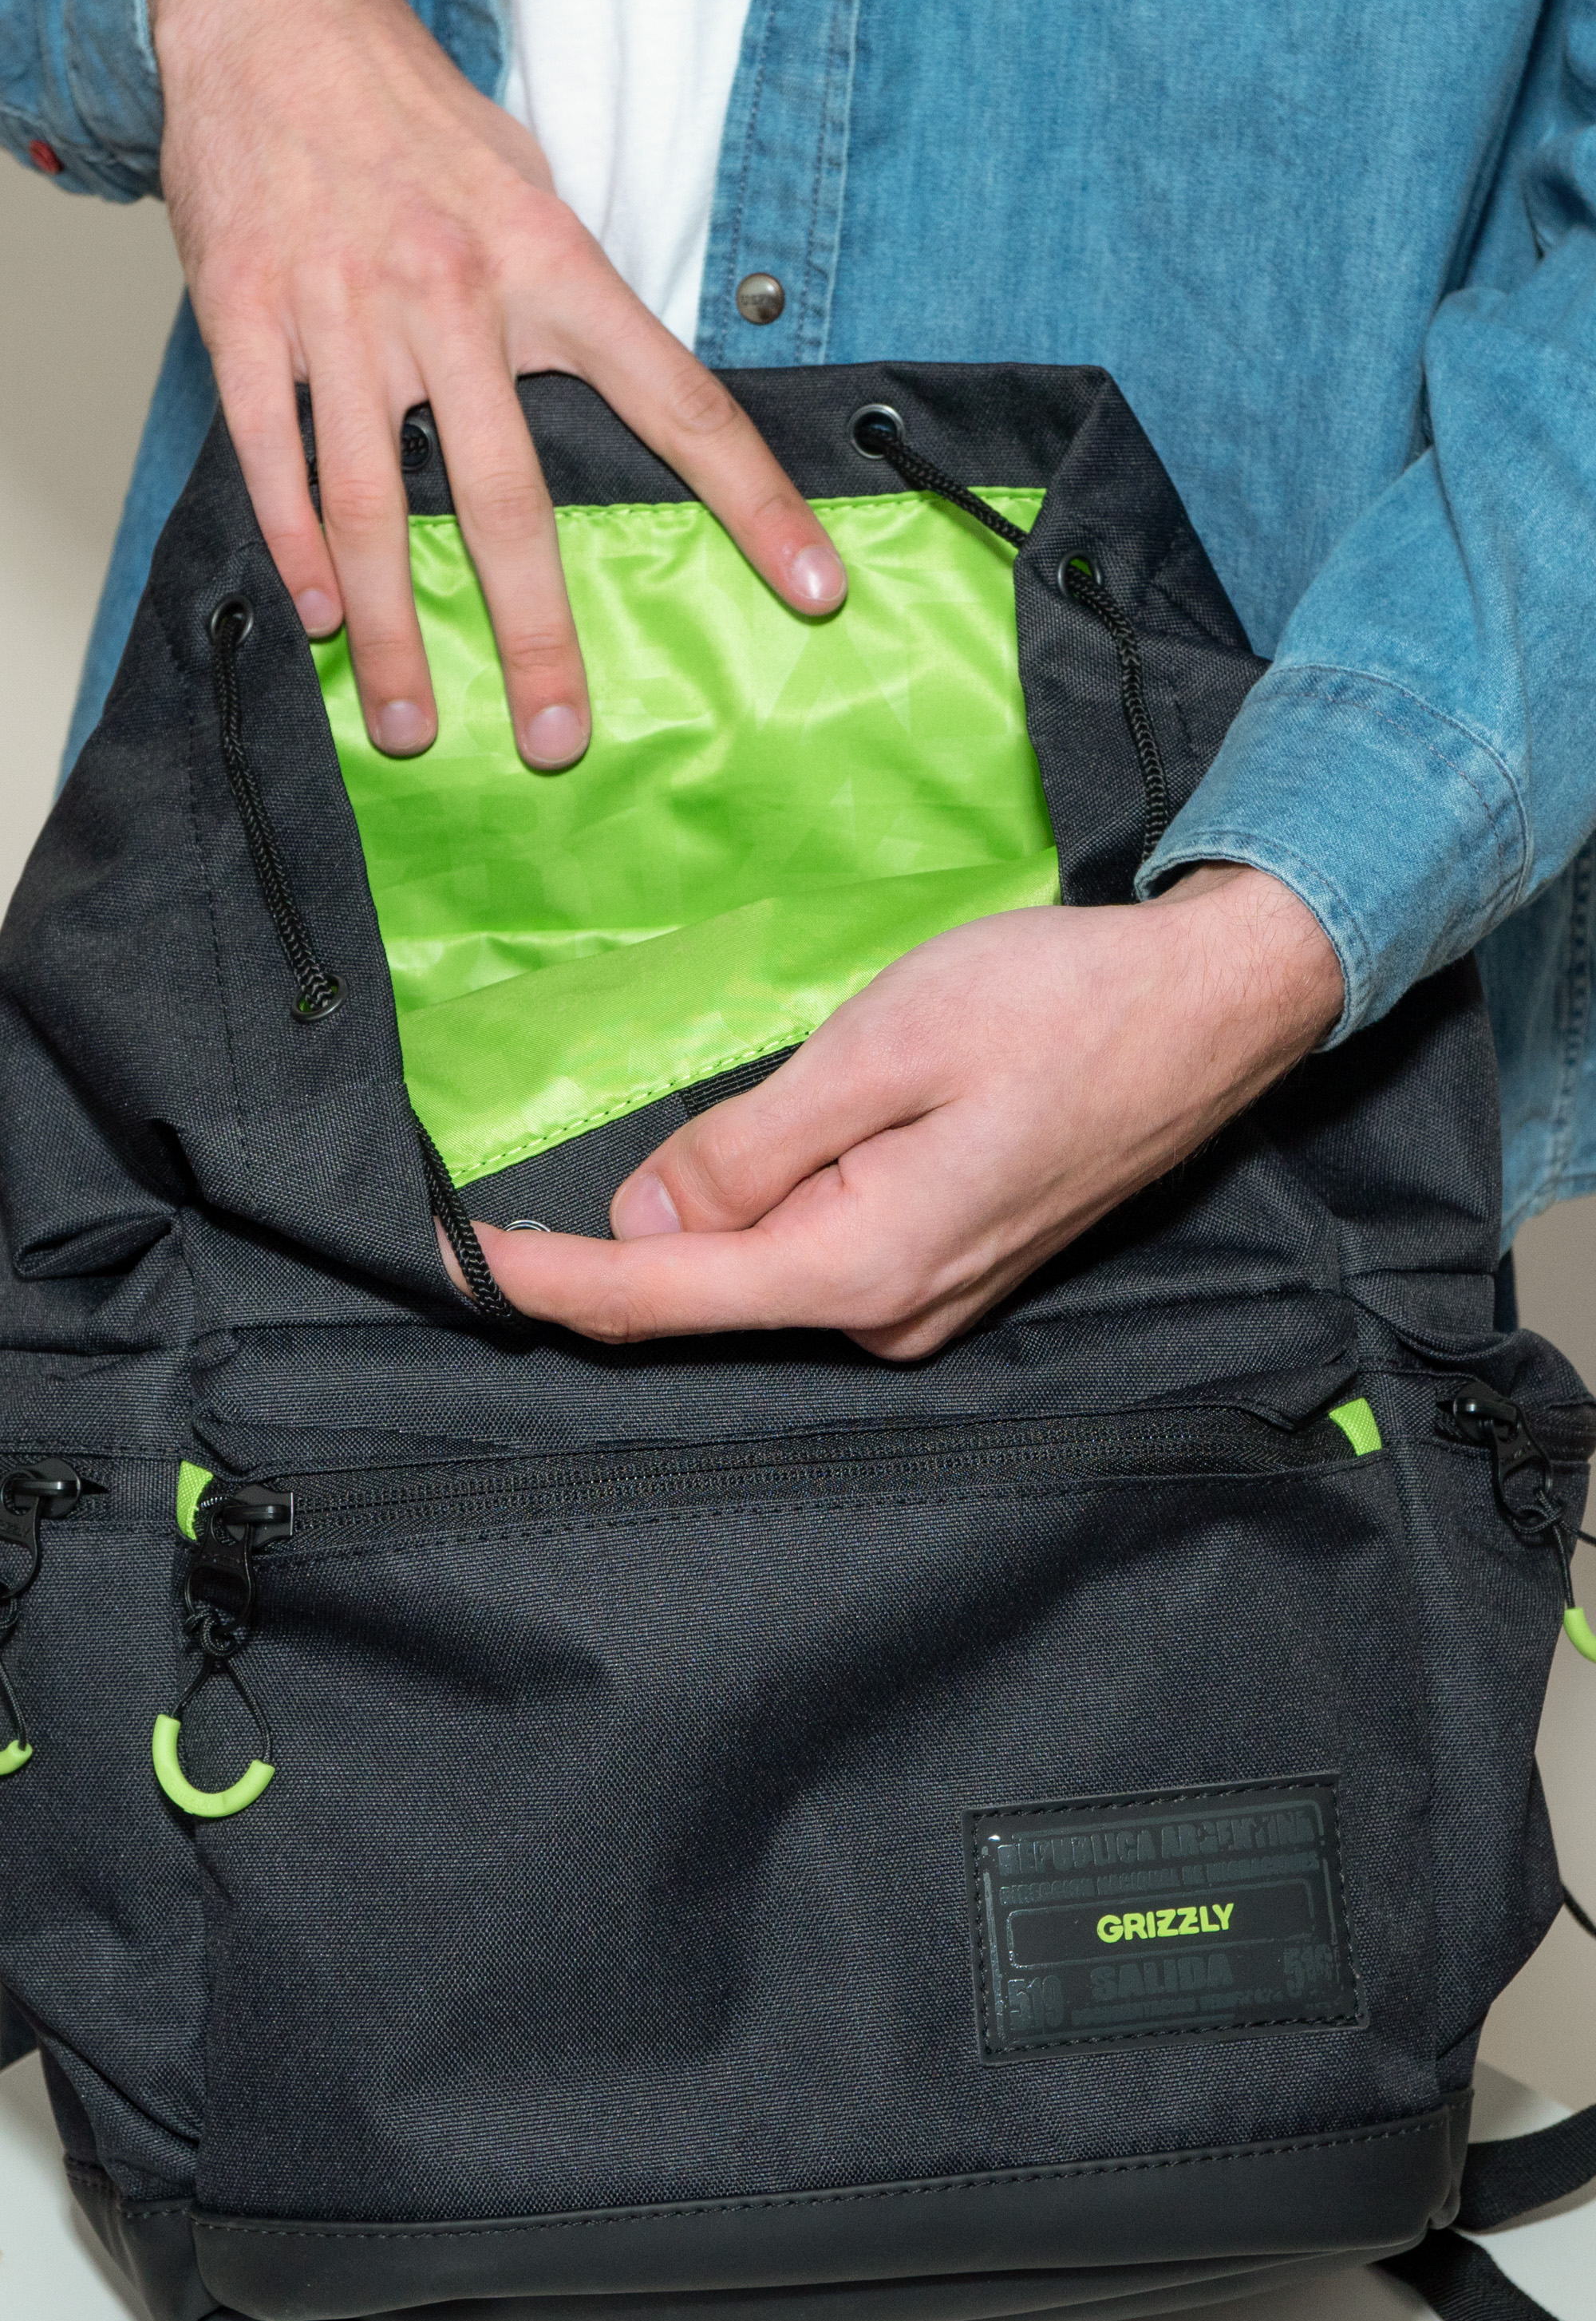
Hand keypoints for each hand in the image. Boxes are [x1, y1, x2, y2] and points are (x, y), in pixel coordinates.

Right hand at [150, 0, 844, 767]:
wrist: (272, 11)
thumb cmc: (420, 123)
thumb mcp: (534, 196)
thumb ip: (578, 313)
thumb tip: (637, 427)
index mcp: (551, 267)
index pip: (680, 404)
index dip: (758, 505)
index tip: (816, 591)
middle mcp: (455, 296)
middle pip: (510, 501)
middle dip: (535, 636)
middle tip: (556, 738)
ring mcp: (347, 309)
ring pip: (376, 504)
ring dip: (394, 633)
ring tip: (410, 726)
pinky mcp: (249, 312)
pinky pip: (276, 454)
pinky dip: (296, 546)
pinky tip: (320, 618)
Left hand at [451, 865, 1344, 1357]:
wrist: (1208, 1011)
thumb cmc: (1054, 1005)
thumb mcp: (880, 1048)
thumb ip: (751, 1144)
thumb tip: (642, 1214)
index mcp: (864, 1264)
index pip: (664, 1294)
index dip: (545, 1281)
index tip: (450, 1259)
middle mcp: (892, 1314)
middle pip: (706, 1297)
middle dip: (612, 1249)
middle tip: (516, 1200)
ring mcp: (927, 1304)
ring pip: (764, 1274)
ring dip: (709, 1218)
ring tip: (707, 1131)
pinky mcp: (948, 1271)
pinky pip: (820, 1256)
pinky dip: (770, 1212)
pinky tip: (789, 1142)